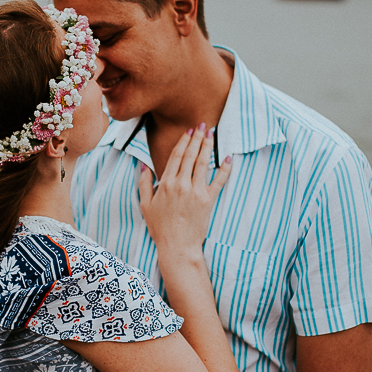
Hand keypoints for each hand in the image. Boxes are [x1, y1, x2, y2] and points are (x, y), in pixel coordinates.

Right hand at [139, 124, 231, 260]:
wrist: (177, 246)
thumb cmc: (160, 228)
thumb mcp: (145, 205)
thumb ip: (144, 184)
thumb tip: (143, 166)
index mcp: (166, 183)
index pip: (176, 156)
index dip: (184, 142)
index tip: (189, 131)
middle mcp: (181, 184)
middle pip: (191, 155)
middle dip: (197, 138)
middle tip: (203, 125)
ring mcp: (196, 192)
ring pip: (204, 163)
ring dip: (208, 146)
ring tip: (212, 134)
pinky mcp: (208, 200)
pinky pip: (219, 181)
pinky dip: (225, 169)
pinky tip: (228, 157)